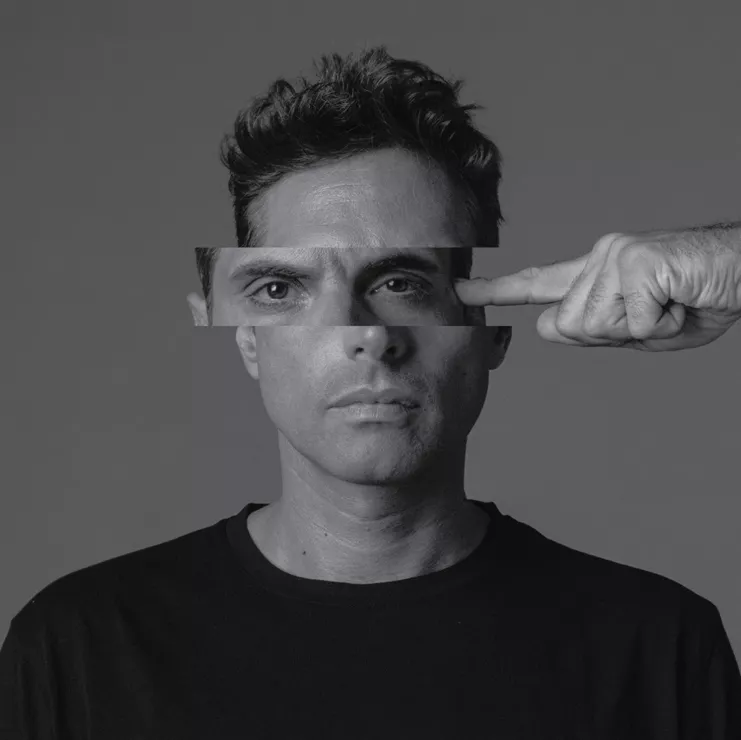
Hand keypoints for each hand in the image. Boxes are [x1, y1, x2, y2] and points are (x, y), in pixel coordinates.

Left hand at [454, 230, 740, 350]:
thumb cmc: (696, 302)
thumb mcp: (638, 331)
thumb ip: (593, 332)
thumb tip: (545, 324)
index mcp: (596, 275)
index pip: (536, 284)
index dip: (496, 291)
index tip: (460, 291)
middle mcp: (598, 258)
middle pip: (567, 326)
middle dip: (611, 336)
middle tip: (655, 314)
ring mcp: (613, 256)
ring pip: (593, 326)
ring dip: (639, 330)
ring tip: (668, 305)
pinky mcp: (633, 261)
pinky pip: (630, 323)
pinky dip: (661, 326)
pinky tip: (678, 301)